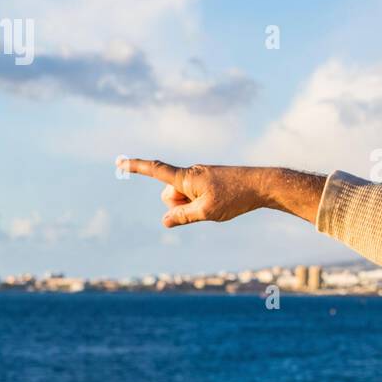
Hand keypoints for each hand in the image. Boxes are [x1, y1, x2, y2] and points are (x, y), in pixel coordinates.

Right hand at [122, 160, 325, 226]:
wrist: (262, 185)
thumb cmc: (235, 197)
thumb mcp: (207, 212)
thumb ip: (183, 216)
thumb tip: (165, 220)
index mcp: (187, 177)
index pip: (156, 170)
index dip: (136, 167)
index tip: (119, 162)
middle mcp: (191, 173)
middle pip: (168, 194)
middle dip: (177, 205)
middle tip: (205, 206)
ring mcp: (200, 176)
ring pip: (183, 197)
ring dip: (191, 206)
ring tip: (217, 203)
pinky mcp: (208, 180)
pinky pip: (194, 195)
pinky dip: (201, 204)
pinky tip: (221, 202)